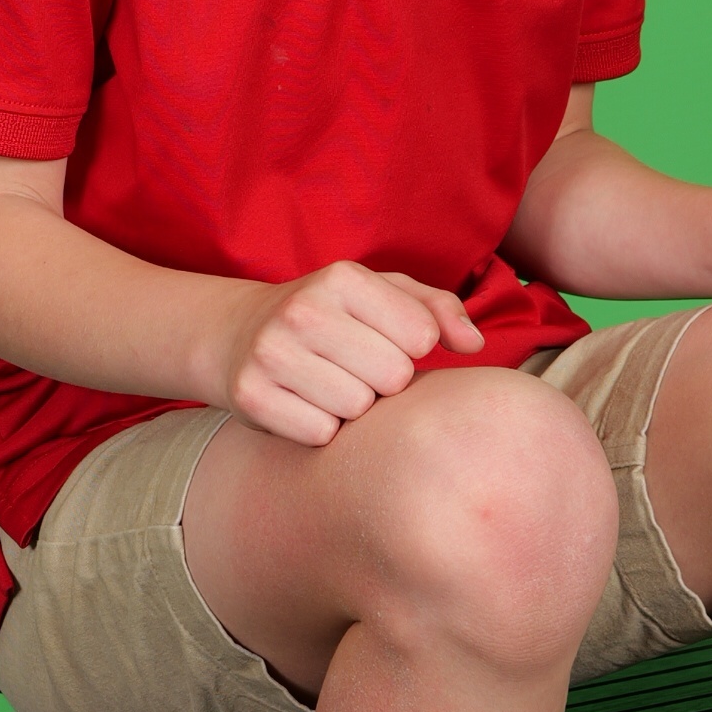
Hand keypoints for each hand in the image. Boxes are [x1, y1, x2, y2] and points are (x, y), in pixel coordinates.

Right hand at [212, 263, 486, 444]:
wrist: (238, 334)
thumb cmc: (331, 316)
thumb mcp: (383, 296)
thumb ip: (438, 310)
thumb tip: (473, 344)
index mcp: (343, 277)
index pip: (421, 335)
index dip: (411, 348)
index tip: (382, 341)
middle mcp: (303, 310)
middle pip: (393, 376)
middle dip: (383, 381)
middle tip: (354, 368)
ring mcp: (272, 353)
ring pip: (358, 409)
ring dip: (353, 407)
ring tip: (328, 384)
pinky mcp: (251, 397)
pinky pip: (320, 434)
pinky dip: (320, 428)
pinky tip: (304, 404)